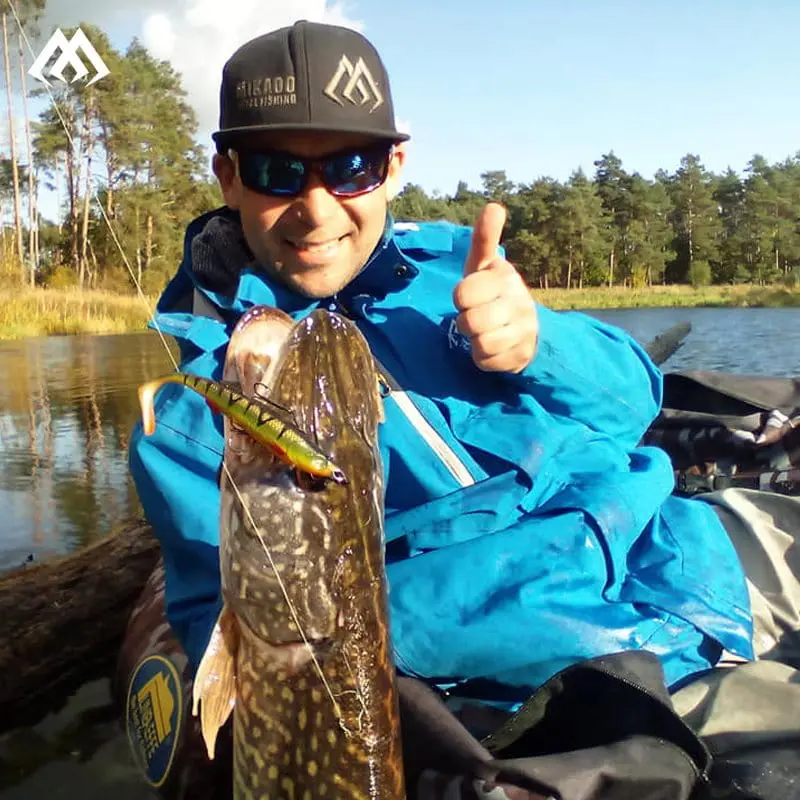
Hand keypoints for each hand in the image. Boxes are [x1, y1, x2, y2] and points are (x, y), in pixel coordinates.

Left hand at [452, 203, 537, 373]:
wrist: (525, 327)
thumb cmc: (492, 291)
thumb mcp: (484, 265)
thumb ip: (484, 239)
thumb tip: (494, 206)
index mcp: (505, 278)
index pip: (464, 293)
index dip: (460, 297)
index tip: (468, 296)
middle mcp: (519, 303)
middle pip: (470, 322)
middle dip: (465, 321)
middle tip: (474, 315)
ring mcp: (523, 331)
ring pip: (481, 343)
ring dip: (474, 340)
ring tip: (482, 331)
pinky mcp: (521, 356)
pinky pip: (487, 361)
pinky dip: (483, 358)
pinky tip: (491, 346)